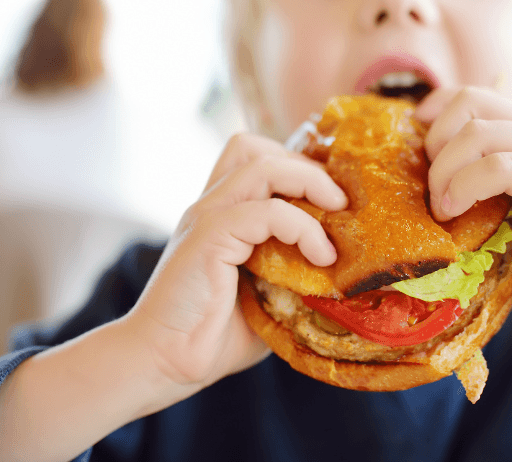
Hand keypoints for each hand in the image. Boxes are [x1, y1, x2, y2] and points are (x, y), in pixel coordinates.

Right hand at [126, 133, 347, 392]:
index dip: (300, 168)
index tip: (336, 200)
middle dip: (308, 166)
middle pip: (257, 147)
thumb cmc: (214, 336)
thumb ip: (297, 274)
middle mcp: (212, 205)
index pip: (258, 159)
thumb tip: (346, 274)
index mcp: (223, 214)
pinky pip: (267, 211)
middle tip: (340, 203)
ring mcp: (207, 216)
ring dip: (312, 183)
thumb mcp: (270, 297)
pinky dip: (303, 228)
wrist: (165, 363)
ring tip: (339, 215)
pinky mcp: (209, 236)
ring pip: (264, 165)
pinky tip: (322, 257)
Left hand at [416, 87, 511, 305]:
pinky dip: (467, 186)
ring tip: (442, 208)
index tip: (417, 155)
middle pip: (466, 105)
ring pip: (477, 132)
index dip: (432, 115)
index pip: (468, 95)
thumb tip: (428, 206)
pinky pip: (501, 166)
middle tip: (432, 193)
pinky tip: (457, 212)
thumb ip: (482, 198)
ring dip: (445, 172)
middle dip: (434, 146)